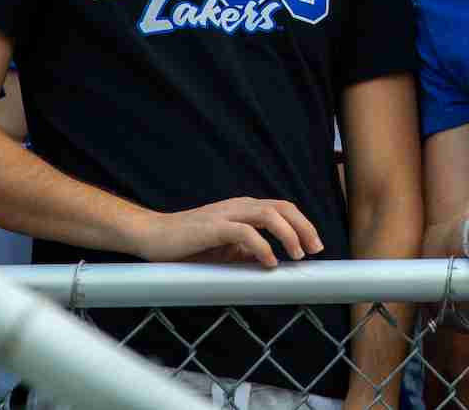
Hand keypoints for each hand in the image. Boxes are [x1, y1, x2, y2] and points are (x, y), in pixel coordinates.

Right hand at [131, 196, 323, 266]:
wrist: (153, 236)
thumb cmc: (188, 244)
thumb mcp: (225, 250)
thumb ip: (247, 252)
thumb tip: (271, 262)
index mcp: (244, 209)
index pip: (282, 209)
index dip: (303, 224)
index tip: (315, 245)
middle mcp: (239, 206)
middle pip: (282, 207)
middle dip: (304, 227)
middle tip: (315, 250)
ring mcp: (226, 214)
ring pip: (268, 215)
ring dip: (288, 234)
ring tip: (297, 255)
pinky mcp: (213, 226)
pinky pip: (244, 232)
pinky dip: (261, 246)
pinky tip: (269, 262)